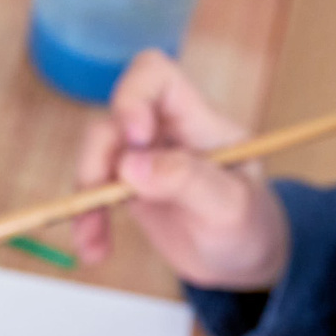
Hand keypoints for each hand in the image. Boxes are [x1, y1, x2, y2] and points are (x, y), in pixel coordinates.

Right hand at [73, 49, 289, 289]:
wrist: (245, 260)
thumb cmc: (250, 223)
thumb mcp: (230, 206)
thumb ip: (187, 181)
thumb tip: (131, 166)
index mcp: (199, 121)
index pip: (157, 75)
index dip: (134, 96)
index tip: (135, 137)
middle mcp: (166, 133)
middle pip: (113, 120)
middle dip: (99, 157)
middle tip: (105, 197)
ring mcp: (144, 160)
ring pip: (96, 156)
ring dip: (86, 198)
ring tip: (93, 243)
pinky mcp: (128, 188)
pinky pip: (92, 193)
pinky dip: (86, 221)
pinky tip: (94, 249)